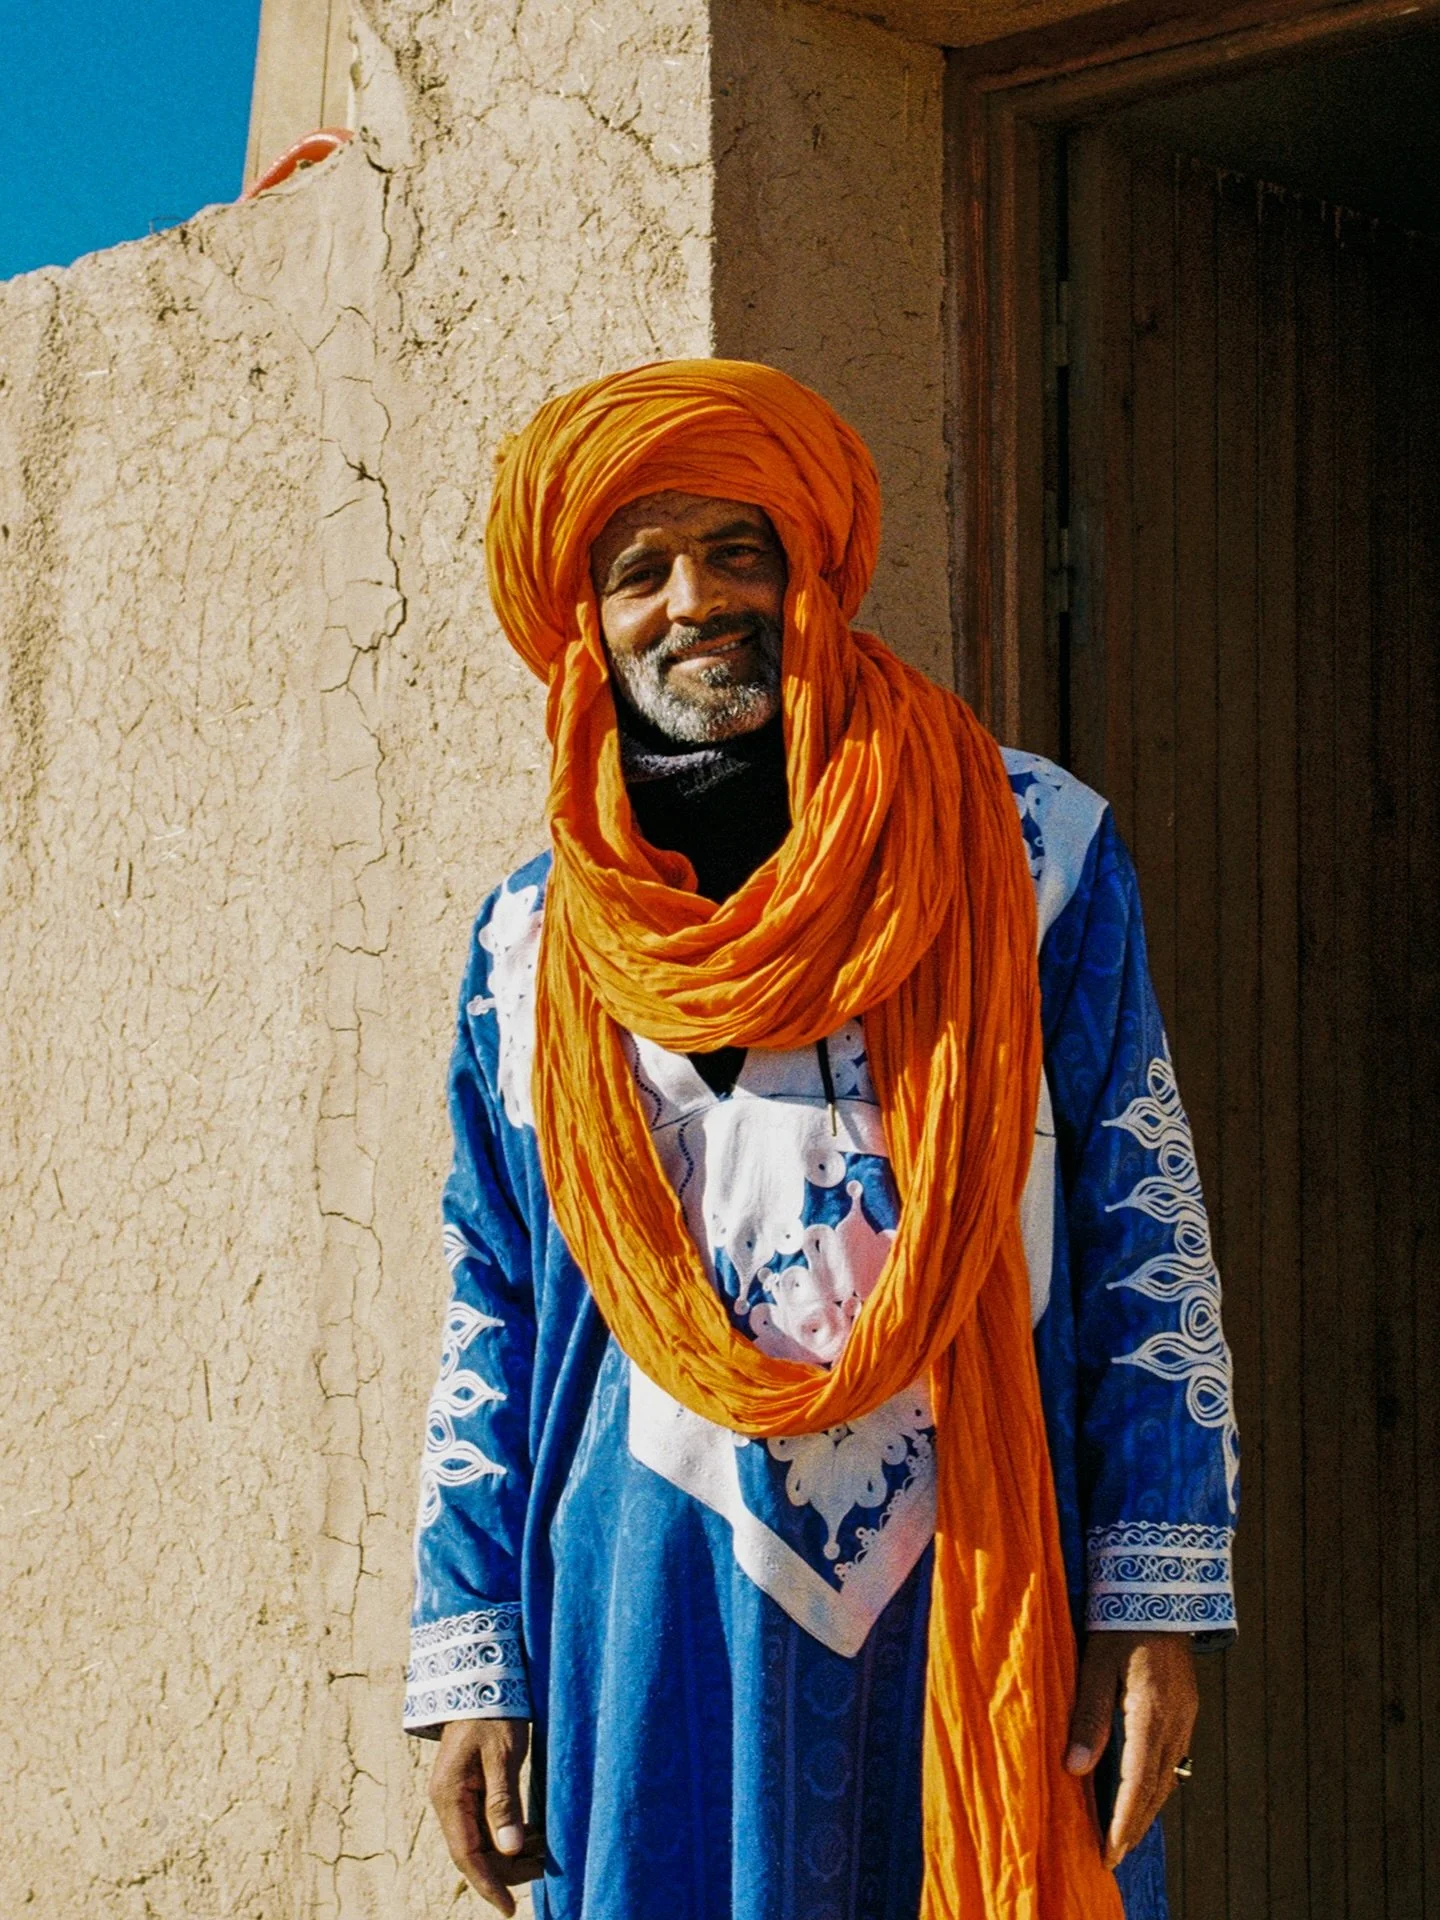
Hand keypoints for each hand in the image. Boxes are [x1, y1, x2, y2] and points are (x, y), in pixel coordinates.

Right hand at [428, 1717, 542, 1913]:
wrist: (479, 1678)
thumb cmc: (493, 1711)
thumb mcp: (503, 1755)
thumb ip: (503, 1802)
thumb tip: (508, 1850)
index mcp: (450, 1796)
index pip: (467, 1855)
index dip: (488, 1884)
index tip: (509, 1909)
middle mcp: (449, 1801)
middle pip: (475, 1852)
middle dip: (508, 1868)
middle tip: (545, 1868)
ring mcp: (457, 1795)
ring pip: (482, 1840)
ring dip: (510, 1852)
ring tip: (545, 1852)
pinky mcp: (469, 1787)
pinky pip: (486, 1823)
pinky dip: (509, 1833)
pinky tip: (533, 1834)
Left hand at [1064, 1631, 1197, 1868]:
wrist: (1159, 1590)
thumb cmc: (1119, 1624)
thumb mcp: (1095, 1666)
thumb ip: (1087, 1717)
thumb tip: (1074, 1769)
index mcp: (1151, 1714)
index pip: (1137, 1783)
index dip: (1122, 1821)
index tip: (1109, 1851)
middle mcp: (1175, 1722)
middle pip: (1155, 1788)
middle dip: (1133, 1825)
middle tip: (1112, 1855)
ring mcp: (1185, 1716)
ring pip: (1167, 1776)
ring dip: (1146, 1808)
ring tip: (1123, 1834)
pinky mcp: (1185, 1708)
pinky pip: (1171, 1758)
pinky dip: (1155, 1783)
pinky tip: (1141, 1791)